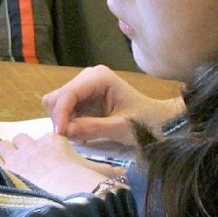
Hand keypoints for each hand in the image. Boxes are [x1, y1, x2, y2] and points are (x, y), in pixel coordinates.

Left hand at [0, 133, 121, 198]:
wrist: (68, 192)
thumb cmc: (85, 183)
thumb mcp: (102, 175)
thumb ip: (111, 173)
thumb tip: (126, 174)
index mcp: (56, 142)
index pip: (44, 138)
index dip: (42, 148)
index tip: (44, 159)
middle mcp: (35, 146)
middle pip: (21, 139)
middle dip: (21, 148)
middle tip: (25, 162)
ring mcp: (19, 157)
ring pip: (4, 146)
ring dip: (5, 155)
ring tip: (9, 167)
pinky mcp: (6, 169)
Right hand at [43, 65, 183, 145]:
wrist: (160, 122)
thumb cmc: (147, 122)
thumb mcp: (121, 127)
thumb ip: (93, 128)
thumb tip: (65, 132)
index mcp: (98, 77)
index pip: (68, 93)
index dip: (61, 114)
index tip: (61, 135)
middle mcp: (87, 78)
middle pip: (57, 98)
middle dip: (60, 119)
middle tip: (72, 138)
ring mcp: (84, 88)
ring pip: (57, 106)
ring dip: (63, 123)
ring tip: (81, 137)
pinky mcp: (83, 100)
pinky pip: (65, 112)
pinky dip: (68, 125)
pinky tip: (83, 133)